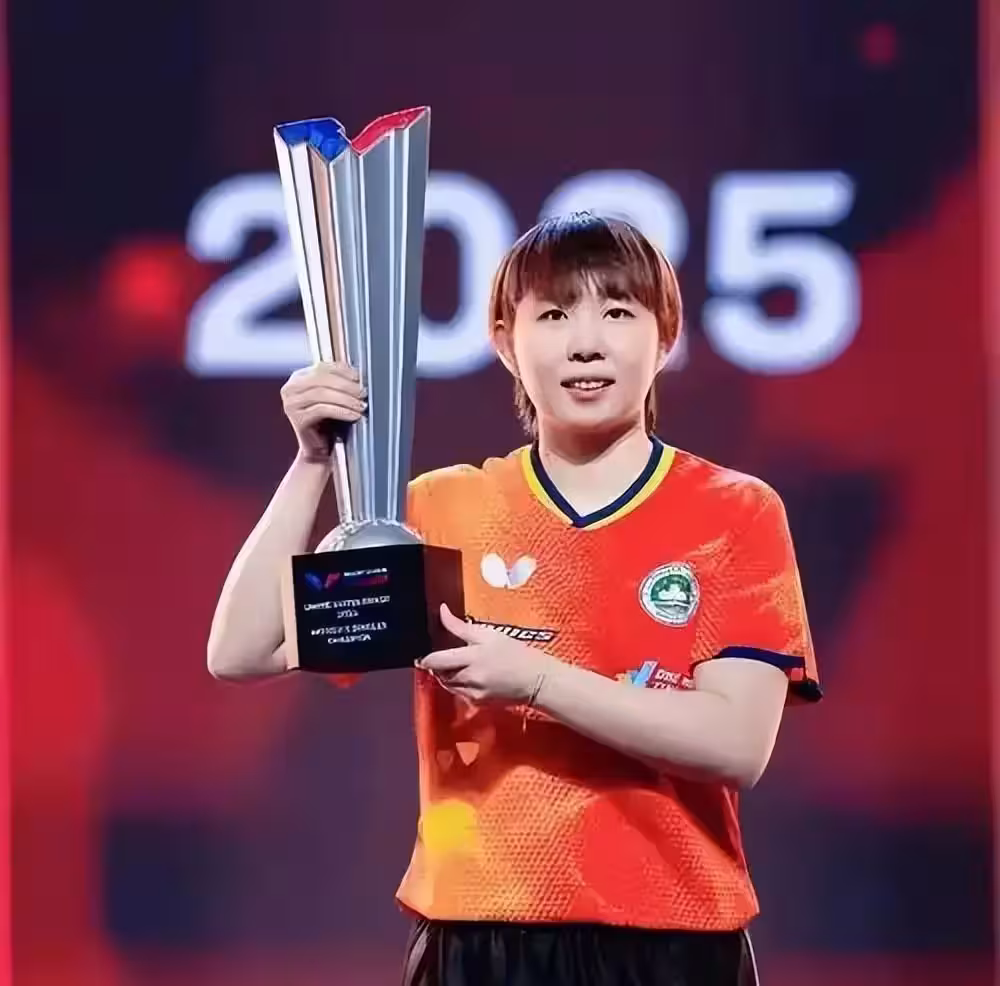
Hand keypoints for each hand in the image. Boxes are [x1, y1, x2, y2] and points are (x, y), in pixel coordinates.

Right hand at [280, 362, 366, 462]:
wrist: (319, 451)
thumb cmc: (330, 423)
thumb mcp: (334, 397)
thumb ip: (339, 382)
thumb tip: (357, 373)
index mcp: (299, 377)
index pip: (323, 367)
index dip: (344, 371)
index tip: (361, 378)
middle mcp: (291, 388)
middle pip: (322, 378)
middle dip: (347, 385)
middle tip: (364, 393)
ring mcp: (291, 403)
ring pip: (322, 393)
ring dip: (346, 399)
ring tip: (361, 405)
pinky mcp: (296, 418)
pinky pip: (322, 409)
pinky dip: (341, 411)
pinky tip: (354, 415)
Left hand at [418, 604, 554, 705]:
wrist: (536, 680)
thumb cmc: (514, 652)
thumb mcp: (488, 634)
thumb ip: (460, 626)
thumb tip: (441, 611)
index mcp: (471, 657)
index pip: (436, 660)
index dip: (426, 657)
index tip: (425, 653)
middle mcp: (469, 678)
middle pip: (439, 674)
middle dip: (437, 666)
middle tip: (445, 657)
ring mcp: (473, 693)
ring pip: (447, 684)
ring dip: (447, 675)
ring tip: (460, 664)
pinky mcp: (477, 703)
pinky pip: (459, 693)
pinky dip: (459, 685)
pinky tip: (471, 676)